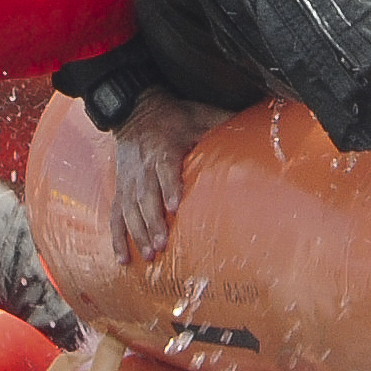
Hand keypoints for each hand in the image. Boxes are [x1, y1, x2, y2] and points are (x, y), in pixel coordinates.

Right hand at [108, 89, 234, 262]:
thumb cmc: (172, 117)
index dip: (168, 187)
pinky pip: (115, 216)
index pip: (165, 169)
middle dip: (152, 222)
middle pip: (145, 197)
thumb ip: (221, 121)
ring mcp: (129, 182)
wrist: (134, 111)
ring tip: (148, 254)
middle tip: (161, 245)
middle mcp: (143, 169)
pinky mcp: (120, 190)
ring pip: (129, 210)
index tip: (174, 206)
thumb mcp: (198, 114)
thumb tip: (255, 125)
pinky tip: (121, 259)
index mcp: (163, 150)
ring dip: (137, 233)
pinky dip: (116, 238)